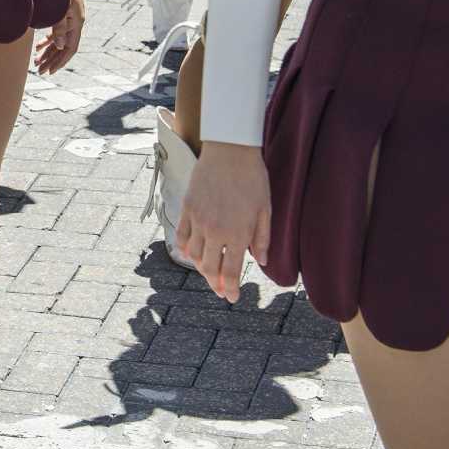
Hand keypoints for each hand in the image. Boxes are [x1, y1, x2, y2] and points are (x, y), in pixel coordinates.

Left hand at [33, 0, 82, 74]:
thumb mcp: (61, 6)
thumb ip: (60, 26)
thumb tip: (60, 46)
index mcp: (76, 23)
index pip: (70, 48)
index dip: (61, 61)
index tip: (50, 71)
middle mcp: (74, 23)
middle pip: (64, 48)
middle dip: (52, 60)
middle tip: (40, 71)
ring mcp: (68, 19)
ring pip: (59, 41)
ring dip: (48, 53)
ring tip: (36, 63)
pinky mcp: (62, 15)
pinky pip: (55, 33)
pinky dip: (47, 41)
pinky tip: (38, 48)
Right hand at [177, 142, 271, 301]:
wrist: (230, 150)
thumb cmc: (253, 178)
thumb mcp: (265, 210)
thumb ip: (262, 239)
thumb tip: (261, 262)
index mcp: (238, 233)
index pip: (230, 272)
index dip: (230, 289)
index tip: (232, 298)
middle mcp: (215, 230)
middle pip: (209, 268)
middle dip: (215, 284)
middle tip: (220, 290)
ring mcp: (198, 220)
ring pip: (194, 255)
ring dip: (201, 268)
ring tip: (209, 272)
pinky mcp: (187, 208)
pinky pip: (182, 236)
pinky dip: (186, 249)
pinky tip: (193, 253)